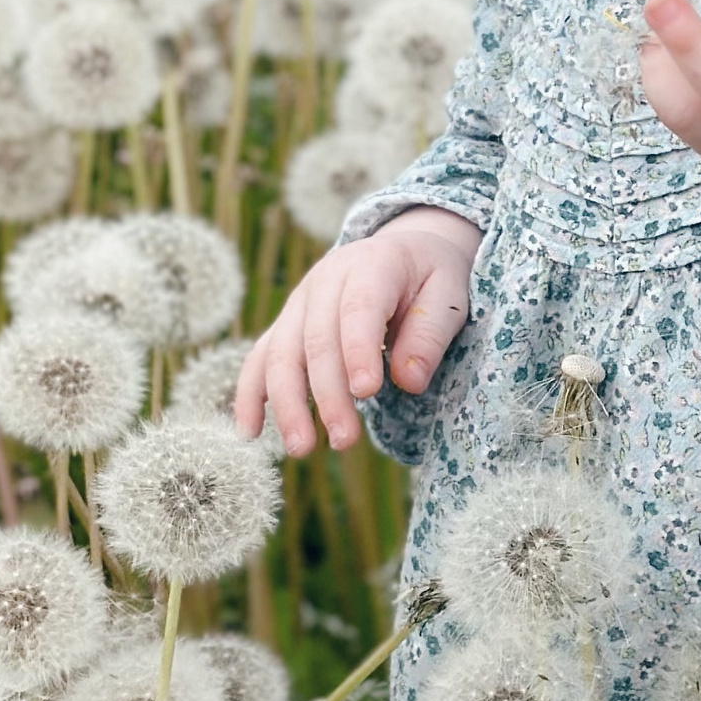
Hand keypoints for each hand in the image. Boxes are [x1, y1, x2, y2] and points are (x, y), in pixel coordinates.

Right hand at [235, 209, 483, 455]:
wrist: (403, 251)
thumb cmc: (430, 279)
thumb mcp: (449, 296)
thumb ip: (430, 335)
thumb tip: (408, 381)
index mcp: (371, 265)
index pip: (358, 308)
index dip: (358, 350)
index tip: (367, 392)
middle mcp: (326, 280)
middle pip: (316, 340)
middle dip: (327, 393)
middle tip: (345, 440)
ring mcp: (299, 303)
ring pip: (281, 353)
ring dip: (287, 403)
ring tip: (302, 449)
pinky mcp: (286, 325)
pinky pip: (260, 358)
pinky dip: (250, 394)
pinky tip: (250, 431)